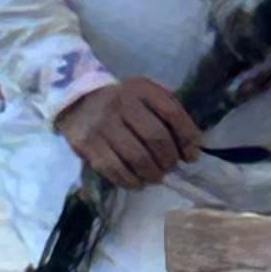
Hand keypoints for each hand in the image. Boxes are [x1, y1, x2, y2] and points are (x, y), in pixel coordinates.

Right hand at [59, 76, 202, 189]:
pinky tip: (138, 182)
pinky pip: (114, 169)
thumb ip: (169, 115)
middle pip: (155, 137)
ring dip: (152, 173)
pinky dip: (131, 181)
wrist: (78, 101)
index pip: (171, 112)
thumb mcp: (146, 97)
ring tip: (156, 177)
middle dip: (169, 159)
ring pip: (136, 157)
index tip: (192, 155)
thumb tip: (192, 149)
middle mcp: (121, 103)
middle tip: (170, 167)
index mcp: (141, 89)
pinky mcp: (87, 144)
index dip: (187, 137)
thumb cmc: (123, 103)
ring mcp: (102, 124)